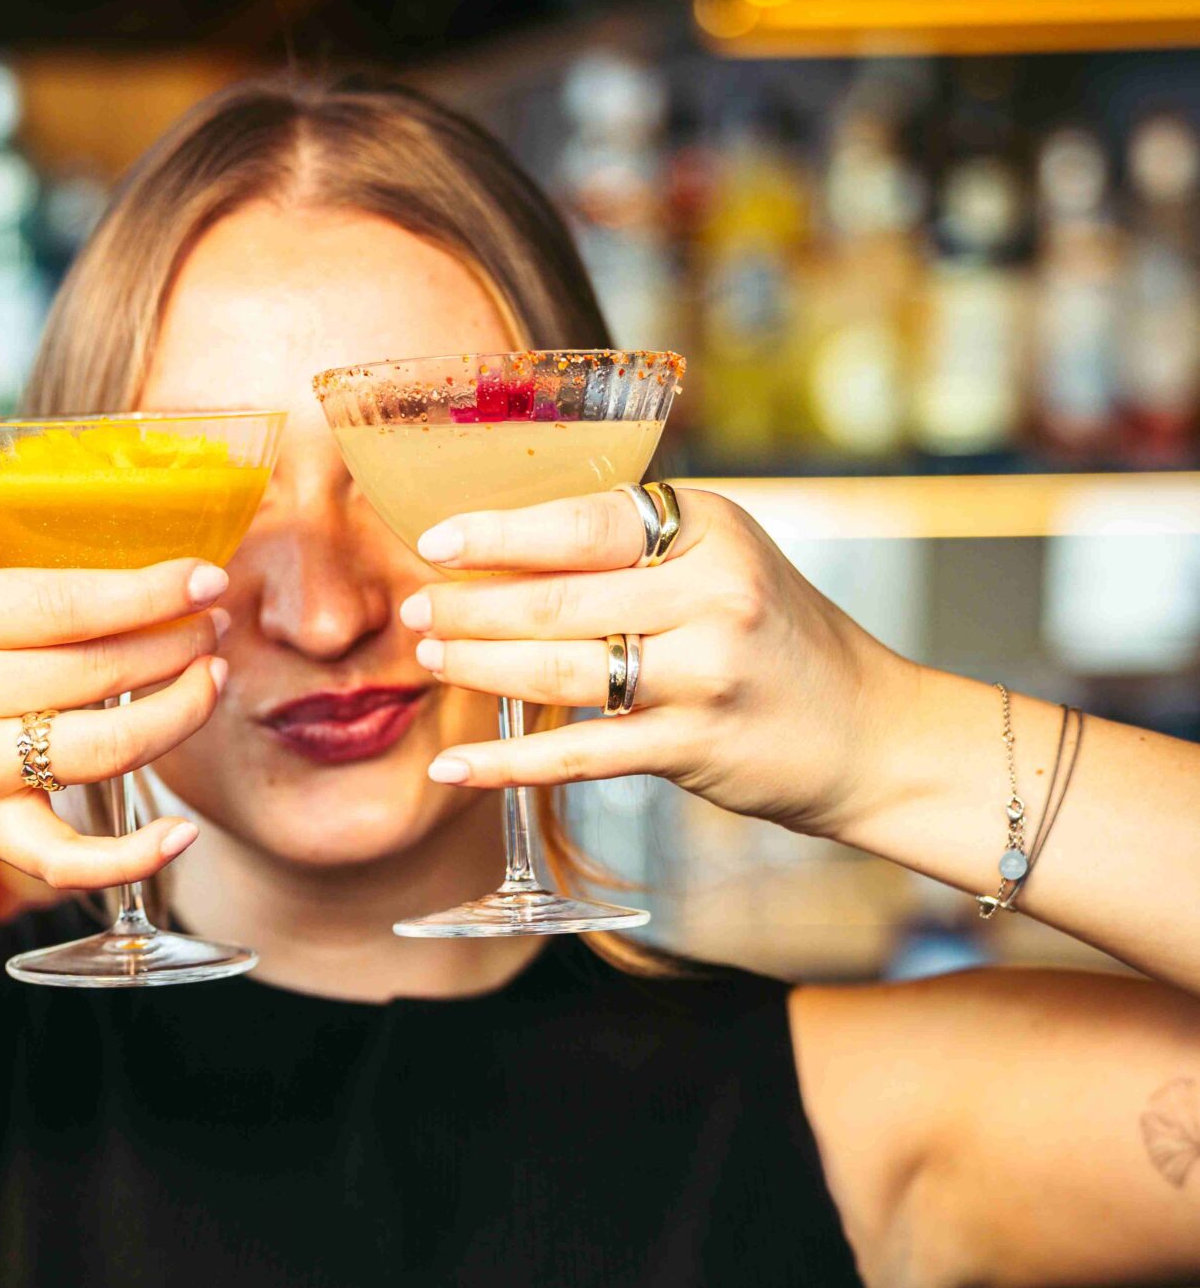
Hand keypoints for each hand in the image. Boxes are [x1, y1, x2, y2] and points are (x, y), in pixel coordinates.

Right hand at [0, 547, 231, 939]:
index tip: (205, 575)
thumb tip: (74, 516)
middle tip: (214, 625)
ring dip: (175, 715)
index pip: (61, 599)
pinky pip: (67, 857)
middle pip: (95, 668)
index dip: (147, 588)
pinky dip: (131, 857)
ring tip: (210, 683)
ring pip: (101, 749)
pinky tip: (179, 833)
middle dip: (176, 643)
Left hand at [403, 486, 902, 842]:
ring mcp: (706, 672)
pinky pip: (579, 754)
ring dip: (480, 667)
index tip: (436, 542)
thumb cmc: (777, 643)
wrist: (870, 732)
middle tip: (416, 612)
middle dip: (472, 606)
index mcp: (710, 528)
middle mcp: (712, 592)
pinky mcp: (695, 746)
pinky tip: (457, 765)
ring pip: (560, 670)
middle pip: (558, 597)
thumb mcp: (724, 564)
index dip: (499, 533)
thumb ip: (637, 553)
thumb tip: (507, 549)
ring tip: (432, 662)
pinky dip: (509, 762)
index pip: (583, 522)